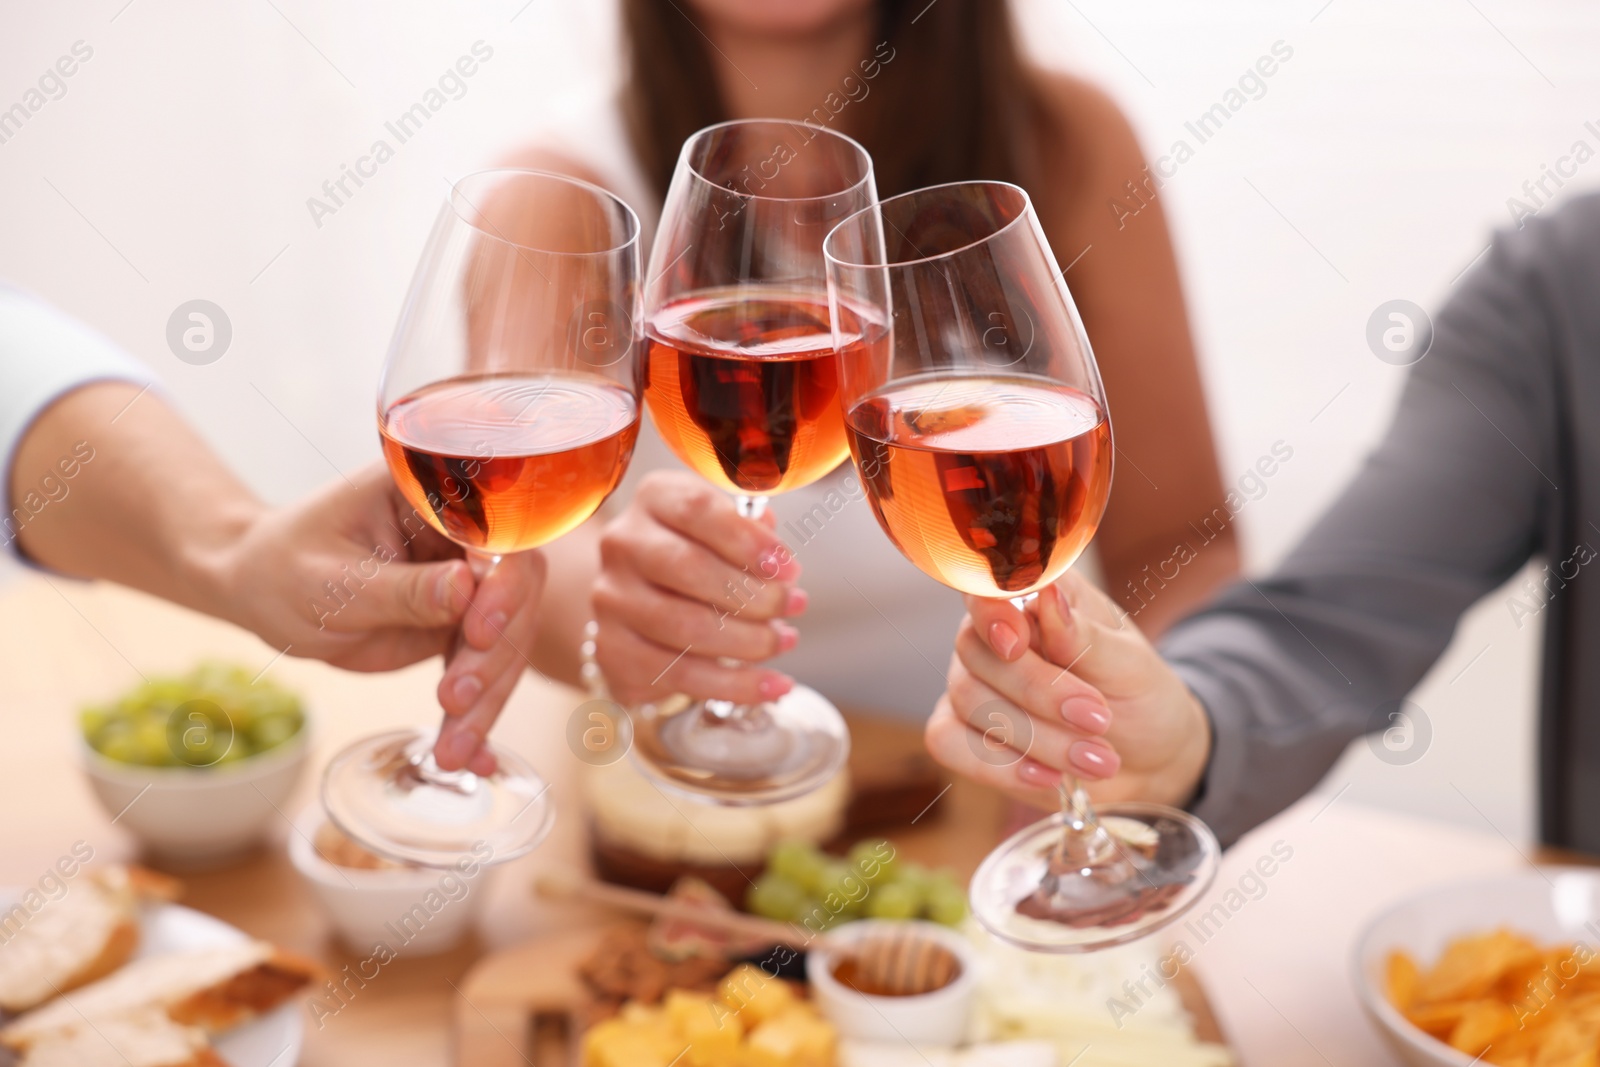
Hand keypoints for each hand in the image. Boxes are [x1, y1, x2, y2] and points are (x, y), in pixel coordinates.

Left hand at [214, 464, 545, 773]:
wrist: (260, 592)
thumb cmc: (282, 568)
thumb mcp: (332, 582)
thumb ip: (402, 590)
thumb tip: (468, 590)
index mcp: (432, 495)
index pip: (495, 532)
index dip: (500, 582)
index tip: (476, 630)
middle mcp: (462, 534)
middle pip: (515, 590)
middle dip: (493, 653)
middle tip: (454, 700)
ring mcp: (466, 582)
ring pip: (506, 639)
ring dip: (487, 698)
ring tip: (452, 751)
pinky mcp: (460, 624)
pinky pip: (484, 669)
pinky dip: (479, 716)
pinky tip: (476, 760)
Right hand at [591, 470, 806, 705]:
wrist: (637, 598)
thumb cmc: (696, 554)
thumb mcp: (724, 528)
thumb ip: (753, 534)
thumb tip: (780, 566)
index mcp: (655, 499)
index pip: (697, 509)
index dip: (749, 540)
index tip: (787, 568)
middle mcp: (622, 544)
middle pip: (690, 569)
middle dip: (755, 594)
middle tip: (794, 606)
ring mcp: (612, 600)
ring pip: (686, 628)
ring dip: (750, 641)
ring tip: (784, 640)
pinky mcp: (614, 651)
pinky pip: (681, 675)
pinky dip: (736, 685)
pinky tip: (773, 685)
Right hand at [925, 570, 1210, 810]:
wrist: (1148, 761)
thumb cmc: (1139, 697)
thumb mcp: (1129, 664)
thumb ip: (1083, 635)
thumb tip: (1048, 596)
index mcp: (1034, 599)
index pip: (987, 588)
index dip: (991, 614)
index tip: (1018, 643)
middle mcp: (993, 637)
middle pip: (975, 651)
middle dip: (1036, 692)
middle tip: (1097, 718)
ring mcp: (973, 685)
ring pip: (967, 700)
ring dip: (1035, 737)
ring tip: (1096, 760)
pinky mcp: (964, 735)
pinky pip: (949, 743)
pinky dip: (999, 766)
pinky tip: (1047, 777)